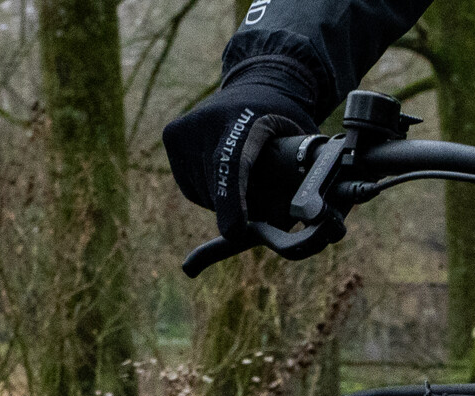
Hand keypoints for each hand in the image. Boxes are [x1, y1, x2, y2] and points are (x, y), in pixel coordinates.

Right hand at [163, 66, 318, 240]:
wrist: (257, 85)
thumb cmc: (284, 122)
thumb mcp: (303, 143)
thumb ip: (299, 179)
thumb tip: (295, 221)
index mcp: (244, 116)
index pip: (230, 162)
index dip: (231, 199)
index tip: (234, 231)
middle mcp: (207, 119)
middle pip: (217, 187)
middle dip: (241, 210)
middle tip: (267, 207)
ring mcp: (185, 127)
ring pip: (204, 194)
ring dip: (227, 202)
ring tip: (247, 179)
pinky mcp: (172, 136)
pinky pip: (192, 188)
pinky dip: (211, 194)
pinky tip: (227, 174)